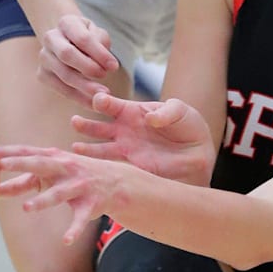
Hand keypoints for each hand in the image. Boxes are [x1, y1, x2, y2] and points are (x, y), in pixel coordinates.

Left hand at [0, 144, 120, 244]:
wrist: (116, 181)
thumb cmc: (74, 175)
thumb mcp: (52, 174)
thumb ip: (24, 182)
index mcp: (53, 158)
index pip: (27, 153)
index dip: (7, 153)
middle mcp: (66, 168)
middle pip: (40, 164)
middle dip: (21, 164)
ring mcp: (79, 185)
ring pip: (59, 193)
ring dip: (43, 200)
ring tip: (26, 208)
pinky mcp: (91, 204)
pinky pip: (80, 218)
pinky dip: (74, 229)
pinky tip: (65, 240)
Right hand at [37, 14, 119, 106]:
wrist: (68, 42)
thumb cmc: (88, 38)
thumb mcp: (98, 34)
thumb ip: (101, 45)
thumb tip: (107, 65)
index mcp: (66, 23)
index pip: (82, 38)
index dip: (99, 53)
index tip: (114, 66)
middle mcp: (50, 38)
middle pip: (67, 54)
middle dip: (88, 68)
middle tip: (105, 77)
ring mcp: (44, 57)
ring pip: (63, 74)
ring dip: (84, 86)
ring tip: (102, 94)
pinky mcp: (42, 74)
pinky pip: (60, 89)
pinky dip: (78, 98)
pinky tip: (92, 103)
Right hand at [74, 93, 214, 185]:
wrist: (199, 152)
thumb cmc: (188, 125)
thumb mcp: (180, 110)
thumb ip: (166, 112)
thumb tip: (149, 118)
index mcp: (132, 112)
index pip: (112, 105)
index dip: (104, 102)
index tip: (98, 101)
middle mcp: (124, 131)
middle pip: (98, 127)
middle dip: (86, 125)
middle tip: (75, 122)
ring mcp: (126, 150)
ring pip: (100, 149)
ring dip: (87, 150)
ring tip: (73, 149)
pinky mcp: (132, 168)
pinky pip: (112, 168)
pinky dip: (99, 169)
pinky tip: (87, 170)